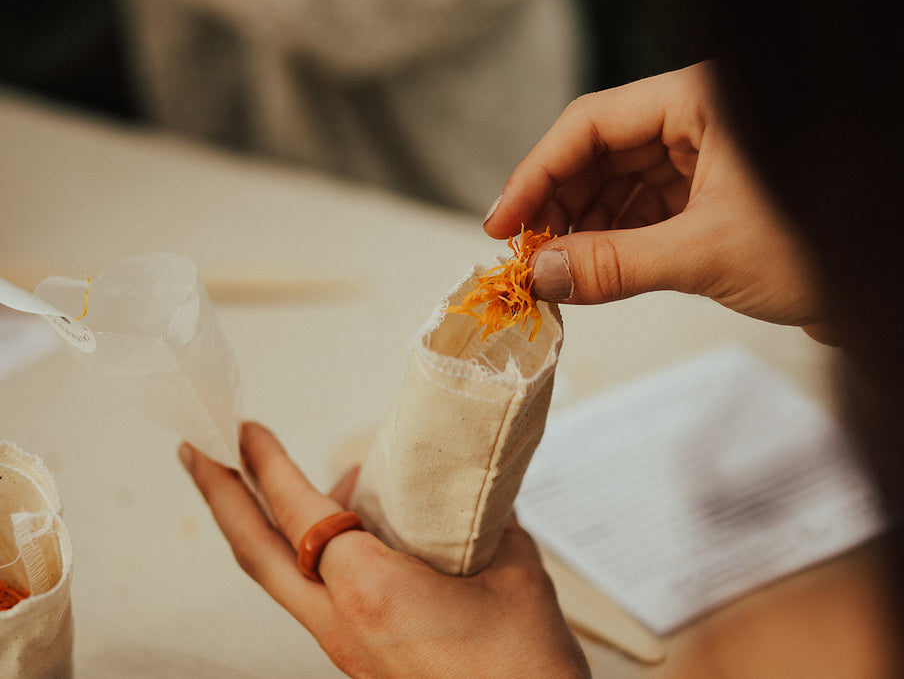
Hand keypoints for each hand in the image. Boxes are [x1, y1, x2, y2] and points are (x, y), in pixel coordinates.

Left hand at [179, 422, 588, 677]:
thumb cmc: (524, 670)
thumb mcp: (515, 575)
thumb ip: (483, 522)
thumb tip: (472, 491)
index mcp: (372, 592)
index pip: (299, 514)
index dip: (267, 465)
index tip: (244, 429)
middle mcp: (343, 624)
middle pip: (258, 556)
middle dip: (220, 499)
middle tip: (197, 453)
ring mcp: (347, 648)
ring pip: (284, 580)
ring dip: (268, 528)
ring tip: (287, 482)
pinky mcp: (362, 661)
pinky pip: (318, 596)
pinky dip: (312, 556)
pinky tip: (343, 535)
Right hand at [485, 62, 830, 338]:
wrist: (895, 290)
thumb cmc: (824, 250)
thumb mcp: (705, 255)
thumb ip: (614, 264)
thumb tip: (542, 276)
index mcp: (703, 101)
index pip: (595, 122)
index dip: (538, 172)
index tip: (503, 222)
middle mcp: (702, 122)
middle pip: (602, 153)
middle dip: (559, 206)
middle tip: (524, 256)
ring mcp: (707, 161)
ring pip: (621, 186)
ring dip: (583, 229)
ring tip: (552, 273)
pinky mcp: (713, 201)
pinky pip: (645, 214)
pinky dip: (614, 244)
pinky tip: (589, 272)